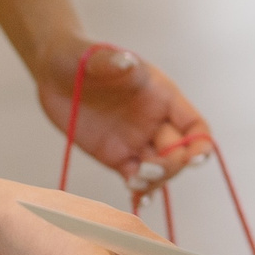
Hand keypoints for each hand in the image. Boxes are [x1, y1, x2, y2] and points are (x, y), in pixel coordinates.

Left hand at [36, 45, 210, 196]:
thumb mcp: (95, 57)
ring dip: (155, 180)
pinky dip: (139, 189)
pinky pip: (135, 177)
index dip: (200, 145)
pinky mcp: (115, 156)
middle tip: (149, 169)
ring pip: (160, 169)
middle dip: (172, 165)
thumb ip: (112, 61)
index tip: (194, 160)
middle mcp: (155, 121)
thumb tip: (126, 62)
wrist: (54, 71)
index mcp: (162, 96)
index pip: (194, 126)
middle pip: (179, 153)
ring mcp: (135, 140)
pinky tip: (136, 197)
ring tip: (135, 181)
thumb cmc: (81, 56)